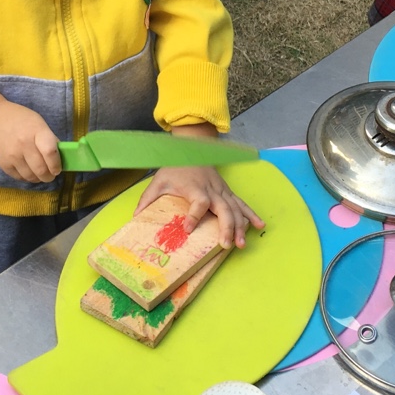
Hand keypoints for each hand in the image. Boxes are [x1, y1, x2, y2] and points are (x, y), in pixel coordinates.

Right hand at [0, 100, 60, 181]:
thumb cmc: (18, 118)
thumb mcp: (38, 122)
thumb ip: (48, 139)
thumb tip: (59, 156)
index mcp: (36, 131)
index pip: (50, 152)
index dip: (57, 164)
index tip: (58, 168)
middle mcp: (24, 145)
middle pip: (41, 169)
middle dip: (49, 176)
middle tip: (51, 175)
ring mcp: (12, 156)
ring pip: (31, 177)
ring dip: (38, 179)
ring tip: (40, 174)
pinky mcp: (3, 164)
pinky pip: (19, 177)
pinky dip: (27, 177)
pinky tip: (29, 171)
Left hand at [135, 126, 264, 247]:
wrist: (192, 149)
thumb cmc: (174, 168)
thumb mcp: (158, 181)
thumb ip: (147, 200)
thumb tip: (134, 219)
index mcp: (194, 188)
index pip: (197, 202)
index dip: (194, 215)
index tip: (188, 229)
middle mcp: (211, 190)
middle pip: (223, 208)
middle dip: (226, 227)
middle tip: (226, 245)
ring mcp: (222, 191)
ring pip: (235, 208)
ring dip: (240, 226)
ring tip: (241, 244)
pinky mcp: (227, 192)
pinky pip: (241, 204)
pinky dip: (251, 214)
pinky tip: (260, 226)